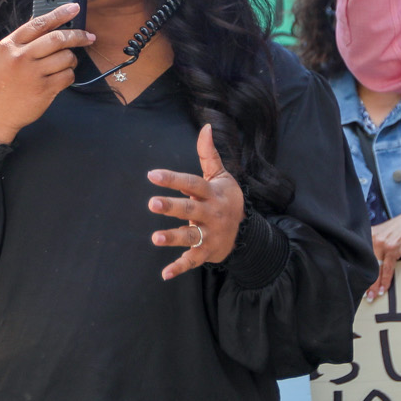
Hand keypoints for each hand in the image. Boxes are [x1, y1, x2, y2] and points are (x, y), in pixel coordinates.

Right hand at [0, 3, 93, 144]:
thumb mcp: (2, 57)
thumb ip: (22, 40)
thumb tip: (43, 21)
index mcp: (9, 45)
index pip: (39, 23)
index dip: (60, 13)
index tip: (74, 8)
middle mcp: (21, 57)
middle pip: (57, 38)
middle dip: (77, 36)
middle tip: (88, 37)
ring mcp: (33, 75)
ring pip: (66, 58)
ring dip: (72, 60)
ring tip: (66, 64)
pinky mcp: (44, 91)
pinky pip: (67, 76)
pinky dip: (69, 76)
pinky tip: (61, 78)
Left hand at [147, 124, 245, 280]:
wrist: (248, 232)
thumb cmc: (226, 198)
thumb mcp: (221, 176)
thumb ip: (209, 154)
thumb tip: (205, 127)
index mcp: (212, 193)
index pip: (192, 183)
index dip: (173, 179)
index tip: (152, 175)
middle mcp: (212, 213)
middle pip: (190, 209)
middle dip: (172, 207)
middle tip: (152, 204)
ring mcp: (210, 234)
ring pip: (190, 235)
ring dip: (173, 238)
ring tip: (155, 238)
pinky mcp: (207, 252)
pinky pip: (193, 260)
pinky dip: (180, 267)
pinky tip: (165, 274)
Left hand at [367, 209, 400, 300]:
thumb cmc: (398, 229)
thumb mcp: (381, 233)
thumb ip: (372, 244)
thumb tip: (365, 260)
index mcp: (367, 235)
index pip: (360, 257)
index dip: (358, 273)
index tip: (357, 284)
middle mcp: (373, 239)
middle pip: (366, 265)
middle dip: (365, 283)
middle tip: (364, 295)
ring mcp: (382, 244)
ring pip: (376, 269)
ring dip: (374, 285)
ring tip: (373, 296)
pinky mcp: (393, 249)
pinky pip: (387, 268)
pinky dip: (385, 280)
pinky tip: (383, 288)